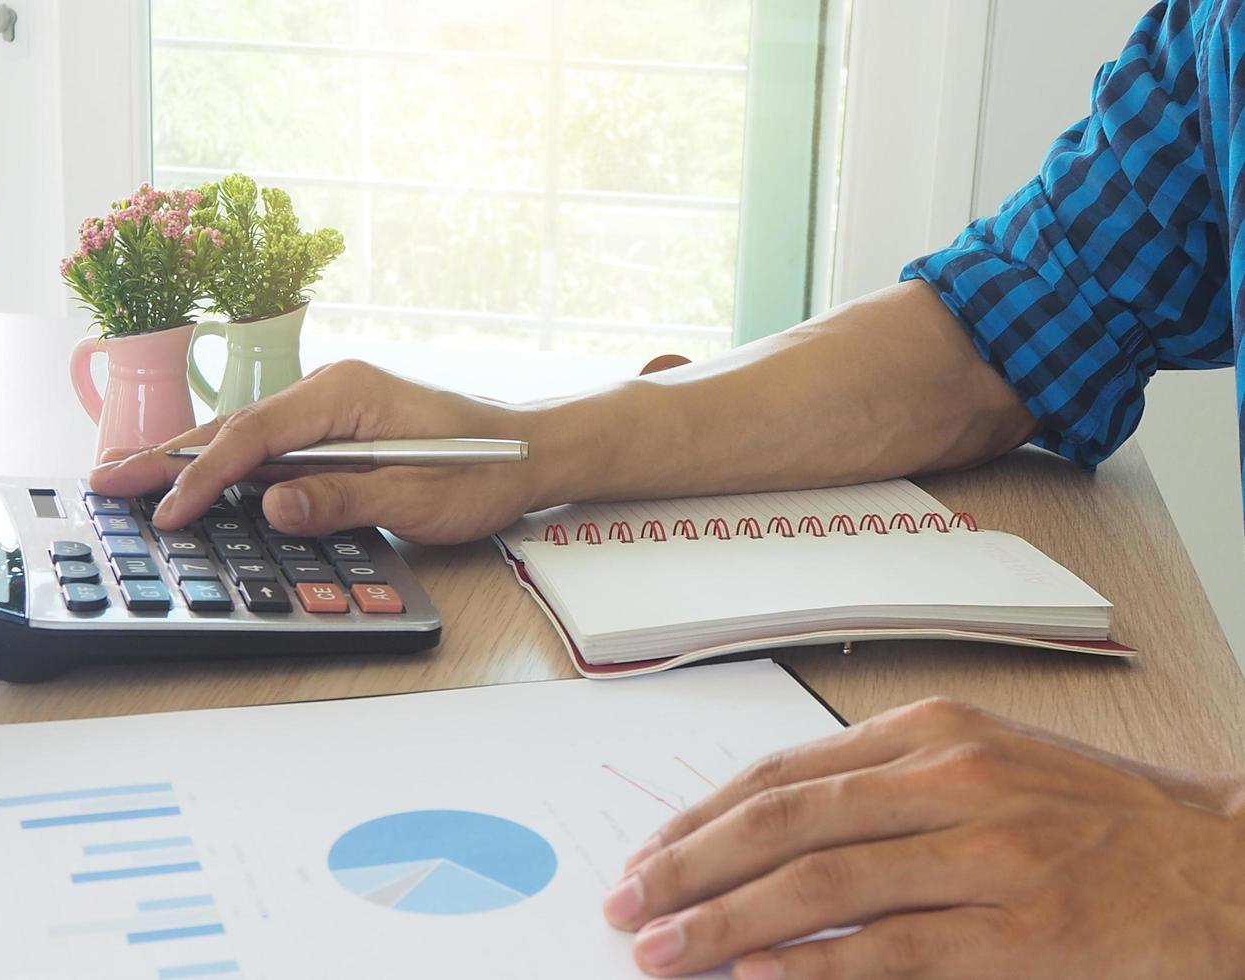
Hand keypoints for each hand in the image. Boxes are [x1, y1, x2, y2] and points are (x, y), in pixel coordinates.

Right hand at [88, 359, 555, 542]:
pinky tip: (198, 482)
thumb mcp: (421, 495)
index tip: (166, 513)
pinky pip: (272, 446)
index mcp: (347, 394)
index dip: (204, 478)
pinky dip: (230, 465)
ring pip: (248, 435)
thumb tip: (272, 504)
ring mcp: (334, 407)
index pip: (256, 436)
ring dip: (192, 461)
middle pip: (237, 427)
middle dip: (171, 457)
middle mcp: (332, 390)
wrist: (532, 453)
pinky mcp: (340, 429)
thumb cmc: (485, 471)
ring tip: (132, 481)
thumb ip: (345, 500)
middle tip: (107, 482)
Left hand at [602, 698, 1244, 978]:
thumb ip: (881, 787)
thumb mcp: (981, 764)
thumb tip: (774, 827)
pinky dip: (815, 967)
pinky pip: (893, 950)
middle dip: (689, 866)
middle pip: (783, 822)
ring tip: (661, 952)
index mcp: (930, 732)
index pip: (781, 772)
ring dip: (726, 923)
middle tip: (626, 904)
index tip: (647, 854)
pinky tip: (755, 978)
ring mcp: (986, 852)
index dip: (702, 816)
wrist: (1219, 864)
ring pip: (821, 885)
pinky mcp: (1021, 928)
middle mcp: (948, 778)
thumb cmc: (1090, 815)